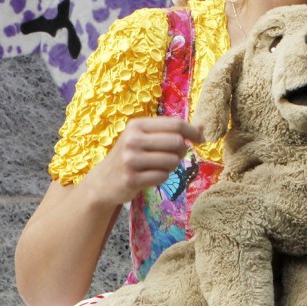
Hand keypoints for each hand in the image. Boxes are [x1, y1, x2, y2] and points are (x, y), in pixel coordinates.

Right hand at [82, 116, 203, 205]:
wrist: (103, 181)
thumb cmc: (130, 156)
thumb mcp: (146, 138)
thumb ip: (172, 132)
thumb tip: (203, 127)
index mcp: (137, 125)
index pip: (175, 124)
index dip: (193, 132)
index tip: (200, 140)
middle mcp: (132, 140)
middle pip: (177, 142)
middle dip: (181, 151)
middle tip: (173, 156)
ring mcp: (130, 159)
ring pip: (172, 161)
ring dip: (171, 166)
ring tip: (158, 166)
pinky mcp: (131, 178)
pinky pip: (162, 177)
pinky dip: (161, 178)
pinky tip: (149, 176)